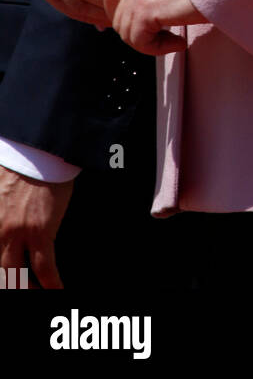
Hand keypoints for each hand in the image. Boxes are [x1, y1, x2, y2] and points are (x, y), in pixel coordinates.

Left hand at [0, 164, 73, 288]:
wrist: (37, 149)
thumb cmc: (18, 164)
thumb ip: (1, 210)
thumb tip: (6, 222)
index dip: (3, 274)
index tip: (9, 278)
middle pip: (1, 272)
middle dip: (11, 284)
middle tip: (22, 288)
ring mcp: (17, 234)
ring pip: (17, 277)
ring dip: (28, 288)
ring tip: (39, 291)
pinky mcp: (40, 231)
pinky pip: (45, 268)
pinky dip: (52, 283)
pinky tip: (57, 289)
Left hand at [102, 0, 208, 55]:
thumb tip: (141, 21)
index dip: (120, 14)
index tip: (143, 27)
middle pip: (116, 18)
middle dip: (137, 35)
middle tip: (163, 37)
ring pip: (127, 34)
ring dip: (151, 44)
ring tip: (175, 40)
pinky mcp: (145, 10)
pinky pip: (140, 42)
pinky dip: (159, 49)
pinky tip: (179, 42)